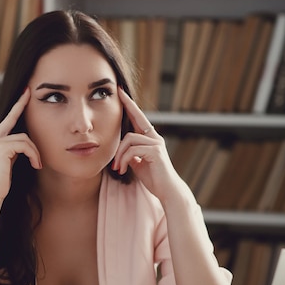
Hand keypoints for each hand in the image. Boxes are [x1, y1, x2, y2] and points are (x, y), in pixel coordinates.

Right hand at [0, 88, 41, 203]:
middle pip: (13, 120)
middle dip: (20, 105)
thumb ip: (15, 150)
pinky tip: (36, 165)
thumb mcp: (10, 162)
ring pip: (24, 138)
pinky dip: (33, 154)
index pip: (8, 120)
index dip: (16, 106)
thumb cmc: (2, 183)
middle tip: (28, 92)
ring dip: (35, 151)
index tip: (24, 93)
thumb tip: (27, 143)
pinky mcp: (0, 148)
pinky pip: (24, 145)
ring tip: (38, 164)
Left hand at [113, 87, 177, 202]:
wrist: (167, 191)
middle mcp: (155, 138)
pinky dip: (123, 160)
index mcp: (151, 139)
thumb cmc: (154, 179)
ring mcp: (156, 144)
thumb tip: (122, 149)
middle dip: (127, 105)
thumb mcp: (138, 164)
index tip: (122, 92)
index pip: (139, 118)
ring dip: (119, 154)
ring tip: (117, 168)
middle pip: (136, 119)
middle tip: (118, 93)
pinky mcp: (155, 152)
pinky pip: (132, 150)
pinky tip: (122, 170)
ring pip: (129, 139)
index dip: (130, 105)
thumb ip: (132, 154)